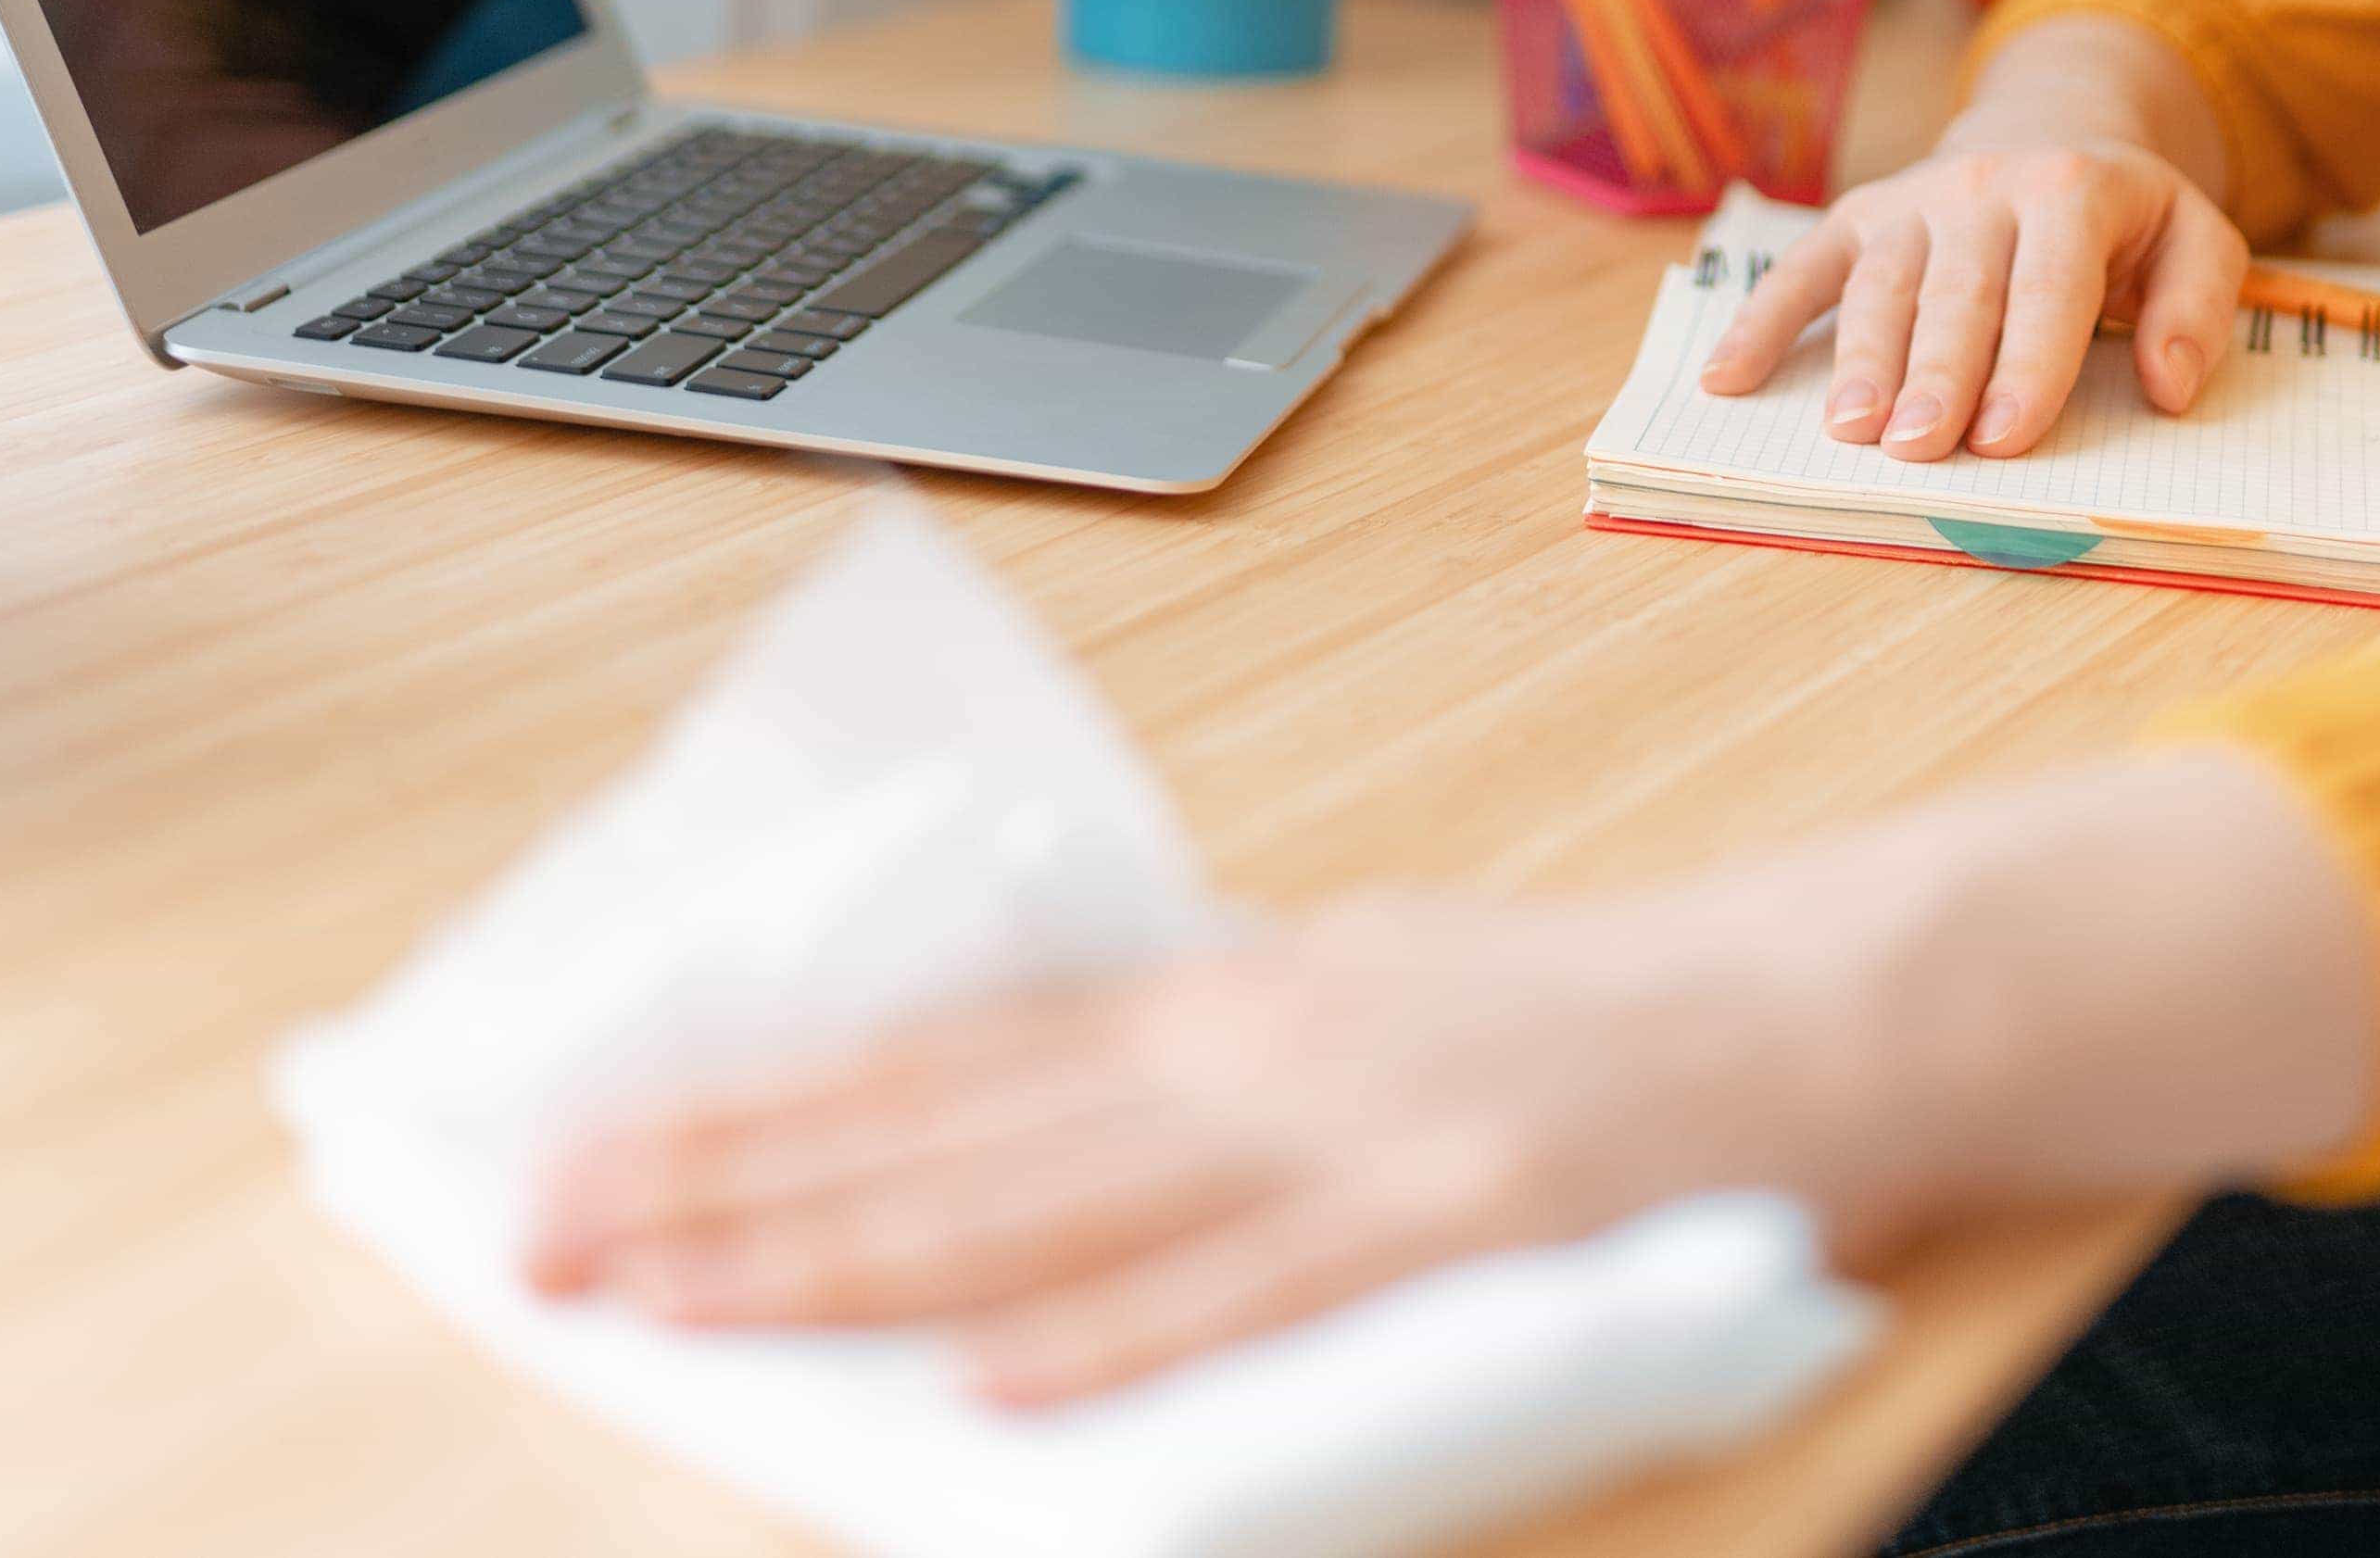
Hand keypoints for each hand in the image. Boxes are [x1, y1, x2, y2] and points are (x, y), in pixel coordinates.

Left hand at [524, 882, 1900, 1404]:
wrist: (1832, 991)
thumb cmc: (1606, 1013)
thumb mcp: (1370, 993)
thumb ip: (1213, 1059)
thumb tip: (1047, 1097)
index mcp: (1230, 1000)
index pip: (939, 1057)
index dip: (758, 1105)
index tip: (596, 1139)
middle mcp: (1251, 1049)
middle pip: (944, 1131)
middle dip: (731, 1185)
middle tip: (547, 1228)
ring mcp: (1347, 1133)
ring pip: (1044, 1210)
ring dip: (843, 1259)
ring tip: (672, 1295)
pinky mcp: (1455, 1221)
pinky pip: (1255, 1300)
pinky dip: (1115, 1344)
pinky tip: (986, 1387)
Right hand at [1699, 131, 2245, 462]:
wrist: (2049, 128)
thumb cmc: (2126, 217)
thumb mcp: (2196, 237)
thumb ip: (2198, 307)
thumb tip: (2167, 384)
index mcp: (2073, 192)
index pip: (2049, 287)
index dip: (2028, 364)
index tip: (2005, 438)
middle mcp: (1984, 188)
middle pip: (1957, 292)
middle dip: (1937, 372)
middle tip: (1919, 447)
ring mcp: (1911, 201)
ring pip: (1879, 284)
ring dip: (1861, 358)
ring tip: (1849, 430)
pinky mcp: (1858, 216)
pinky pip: (1803, 269)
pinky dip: (1760, 322)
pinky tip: (1727, 379)